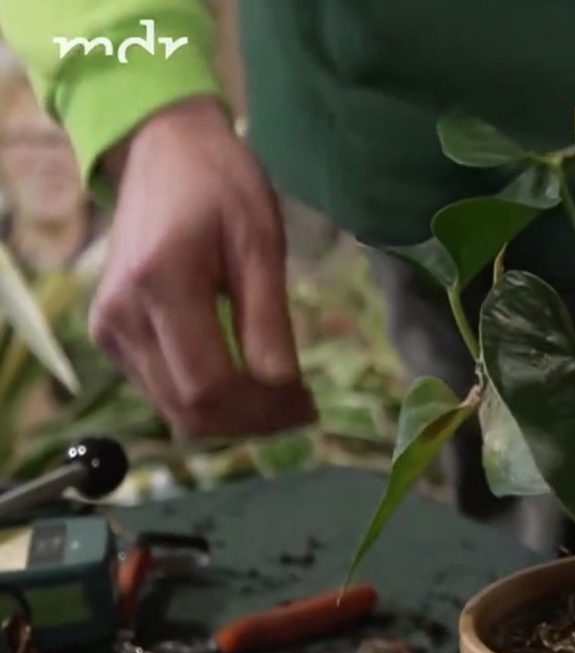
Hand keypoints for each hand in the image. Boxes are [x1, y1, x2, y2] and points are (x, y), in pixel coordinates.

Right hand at [92, 96, 316, 438]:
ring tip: (281, 402)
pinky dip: (206, 401)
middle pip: (189, 409)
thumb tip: (284, 387)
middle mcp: (122, 316)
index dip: (263, 410)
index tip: (309, 406)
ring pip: (173, 410)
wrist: (162, 152)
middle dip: (251, 422)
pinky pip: (161, 391)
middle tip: (302, 410)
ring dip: (231, 419)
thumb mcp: (262, 244)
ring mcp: (109, 329)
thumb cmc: (222, 188)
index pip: (209, 385)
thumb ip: (268, 319)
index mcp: (160, 286)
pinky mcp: (109, 335)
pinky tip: (245, 384)